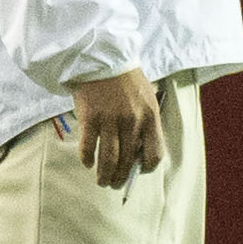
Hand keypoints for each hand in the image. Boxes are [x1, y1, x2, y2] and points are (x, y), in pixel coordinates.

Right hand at [72, 69, 162, 188]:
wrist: (101, 59)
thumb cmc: (125, 80)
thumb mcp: (146, 98)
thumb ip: (145, 123)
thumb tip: (138, 153)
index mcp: (150, 117)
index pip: (155, 153)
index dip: (147, 168)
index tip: (139, 172)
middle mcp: (132, 121)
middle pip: (129, 160)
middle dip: (121, 178)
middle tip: (114, 184)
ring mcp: (110, 121)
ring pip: (109, 159)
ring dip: (105, 174)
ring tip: (102, 181)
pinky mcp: (90, 119)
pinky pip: (89, 147)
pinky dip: (87, 159)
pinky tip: (87, 163)